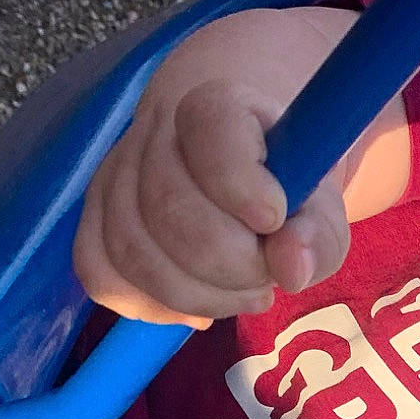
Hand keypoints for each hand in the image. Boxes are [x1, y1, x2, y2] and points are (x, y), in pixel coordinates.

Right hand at [73, 78, 350, 327]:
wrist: (245, 166)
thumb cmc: (286, 189)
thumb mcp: (321, 207)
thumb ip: (319, 234)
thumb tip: (291, 270)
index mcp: (217, 109)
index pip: (211, 133)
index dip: (243, 187)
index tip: (275, 217)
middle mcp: (155, 135)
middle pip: (168, 210)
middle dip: (231, 265)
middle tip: (266, 275)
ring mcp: (117, 176)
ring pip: (132, 251)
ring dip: (197, 296)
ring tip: (241, 294)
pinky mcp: (98, 220)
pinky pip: (101, 273)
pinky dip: (150, 305)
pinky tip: (195, 309)